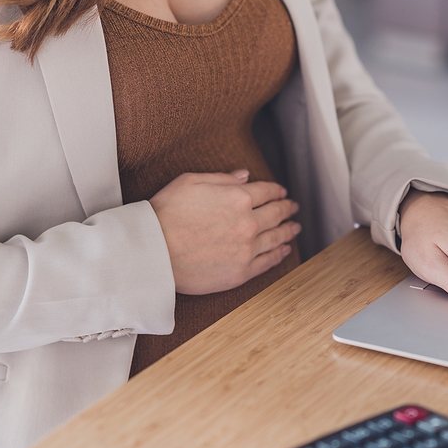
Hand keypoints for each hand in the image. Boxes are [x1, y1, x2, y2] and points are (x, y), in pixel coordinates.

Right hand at [149, 170, 299, 294]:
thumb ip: (222, 178)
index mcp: (238, 197)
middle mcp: (248, 223)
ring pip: (277, 238)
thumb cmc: (165, 214)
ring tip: (294, 228)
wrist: (152, 251)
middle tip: (293, 208)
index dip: (276, 191)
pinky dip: (279, 254)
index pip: (267, 191)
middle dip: (287, 209)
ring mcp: (247, 249)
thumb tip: (244, 176)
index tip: (280, 192)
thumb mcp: (190, 182)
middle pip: (276, 214)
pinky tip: (284, 250)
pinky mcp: (241, 272)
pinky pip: (267, 262)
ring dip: (288, 231)